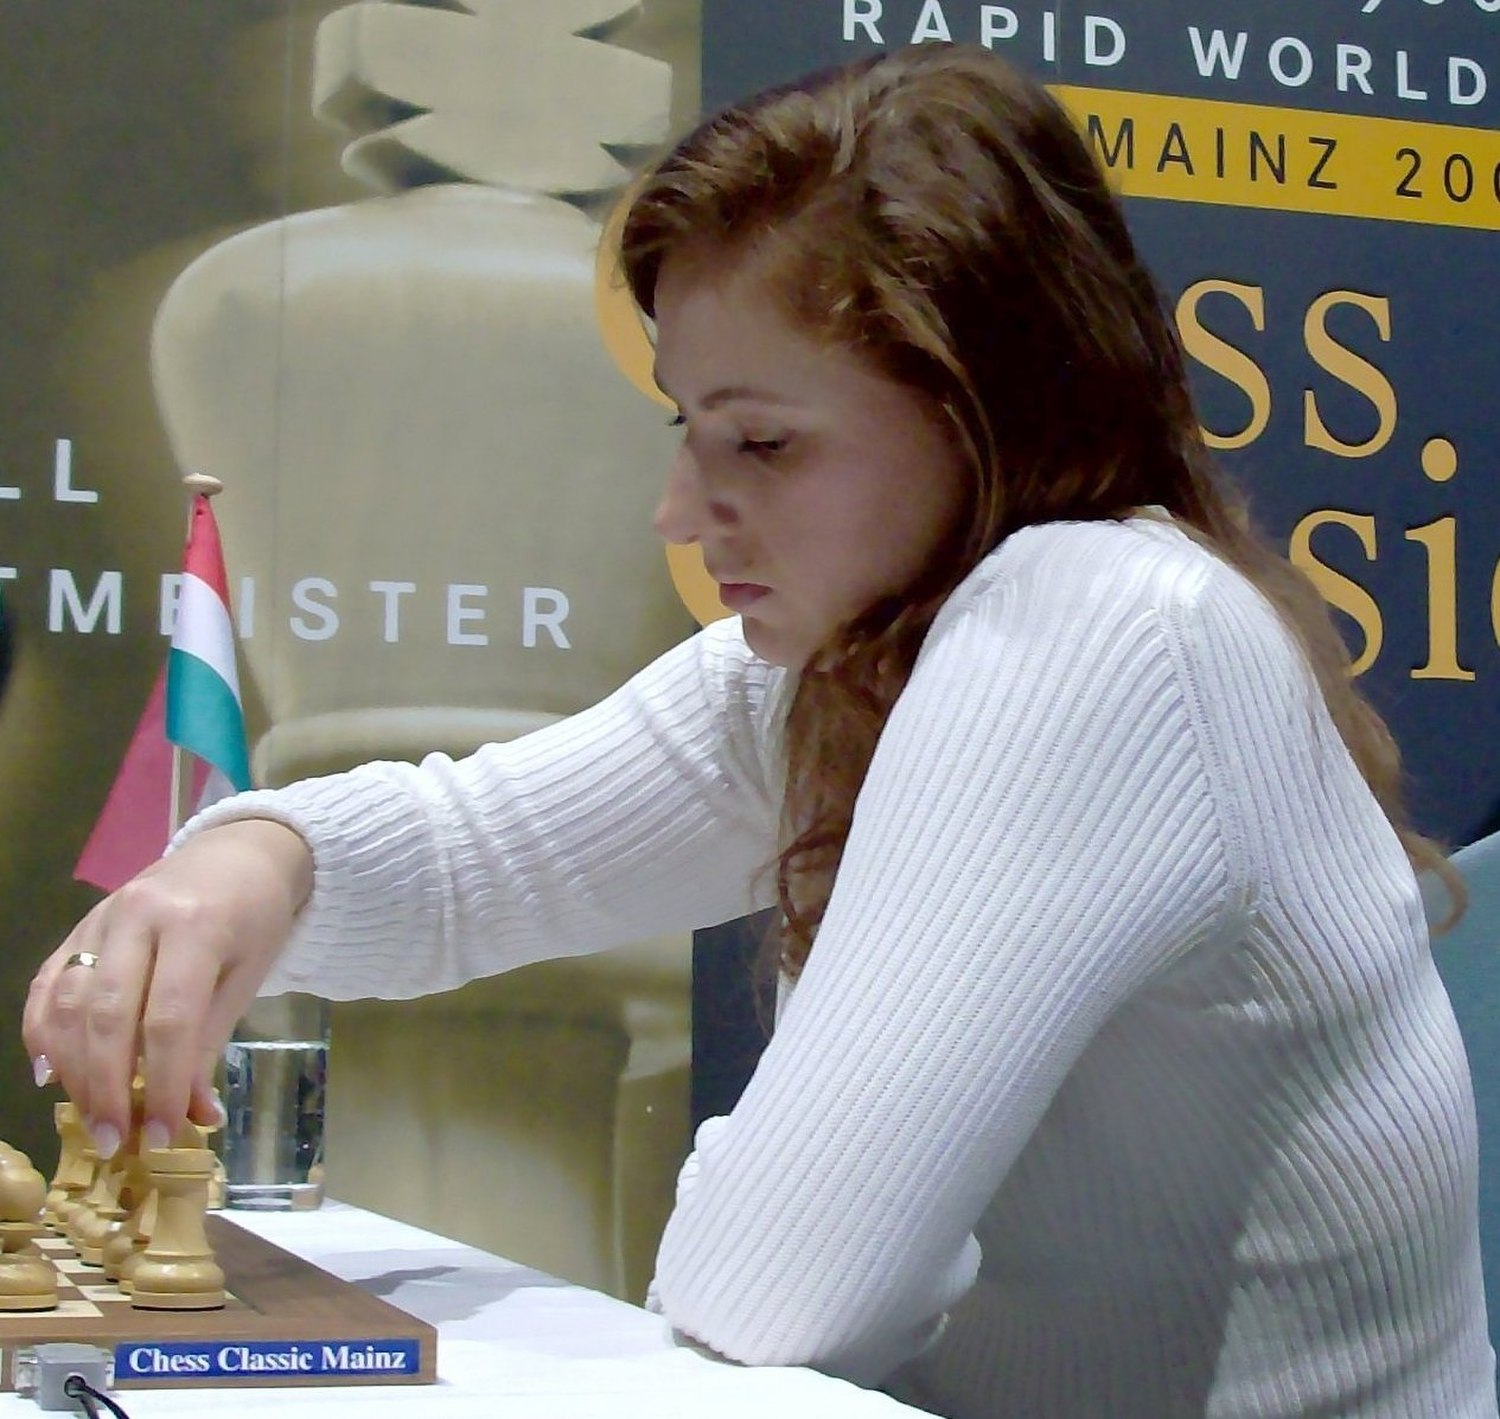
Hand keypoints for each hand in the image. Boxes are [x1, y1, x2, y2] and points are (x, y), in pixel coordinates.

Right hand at [22, 819, 313, 1157]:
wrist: (240, 852)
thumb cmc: (255, 916)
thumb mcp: (248, 976)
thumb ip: (211, 1042)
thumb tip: (193, 1116)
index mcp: (196, 925)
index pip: (169, 1020)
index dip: (162, 1084)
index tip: (160, 1135)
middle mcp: (139, 916)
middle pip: (108, 1014)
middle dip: (107, 1087)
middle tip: (114, 1140)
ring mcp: (103, 916)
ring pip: (69, 1001)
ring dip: (73, 1069)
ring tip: (90, 1117)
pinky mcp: (81, 924)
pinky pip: (48, 981)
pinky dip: (41, 1030)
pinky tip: (48, 1073)